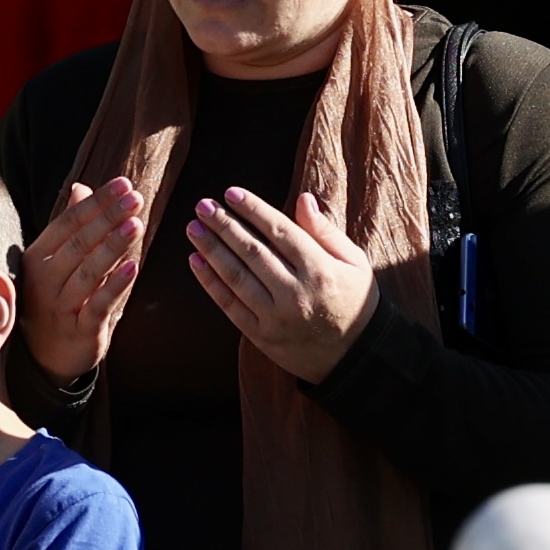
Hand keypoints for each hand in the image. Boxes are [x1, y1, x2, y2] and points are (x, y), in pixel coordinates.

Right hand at [18, 176, 145, 381]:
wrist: (47, 356)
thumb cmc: (55, 299)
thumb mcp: (56, 262)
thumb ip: (71, 227)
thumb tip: (80, 188)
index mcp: (37, 259)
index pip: (67, 223)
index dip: (96, 203)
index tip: (123, 184)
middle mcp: (44, 282)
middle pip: (78, 244)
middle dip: (108, 219)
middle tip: (136, 199)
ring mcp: (60, 307)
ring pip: (88, 273)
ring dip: (113, 247)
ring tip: (137, 225)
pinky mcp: (80, 330)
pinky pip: (98, 305)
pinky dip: (116, 286)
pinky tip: (134, 268)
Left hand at [184, 188, 381, 382]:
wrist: (356, 356)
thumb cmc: (355, 301)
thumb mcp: (354, 262)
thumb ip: (325, 231)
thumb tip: (303, 199)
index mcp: (320, 269)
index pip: (280, 232)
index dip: (253, 210)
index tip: (231, 193)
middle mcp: (295, 292)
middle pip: (252, 252)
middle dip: (224, 225)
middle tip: (202, 205)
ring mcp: (275, 316)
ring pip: (236, 276)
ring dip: (211, 250)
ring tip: (193, 228)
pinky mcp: (261, 336)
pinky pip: (229, 305)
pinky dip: (210, 282)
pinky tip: (195, 261)